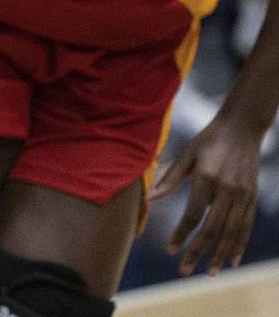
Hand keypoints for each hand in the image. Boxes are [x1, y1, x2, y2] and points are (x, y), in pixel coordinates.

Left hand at [150, 115, 265, 275]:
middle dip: (198, 252)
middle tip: (184, 270)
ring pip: (231, 232)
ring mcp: (243, 195)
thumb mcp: (186, 154)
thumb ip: (169, 179)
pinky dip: (239, 244)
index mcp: (207, 178)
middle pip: (212, 229)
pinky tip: (233, 260)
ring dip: (220, 255)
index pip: (193, 215)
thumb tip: (149, 199)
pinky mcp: (252, 197)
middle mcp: (227, 190)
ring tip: (210, 273)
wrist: (242, 127)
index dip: (181, 234)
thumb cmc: (208, 140)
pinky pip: (246, 226)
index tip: (170, 251)